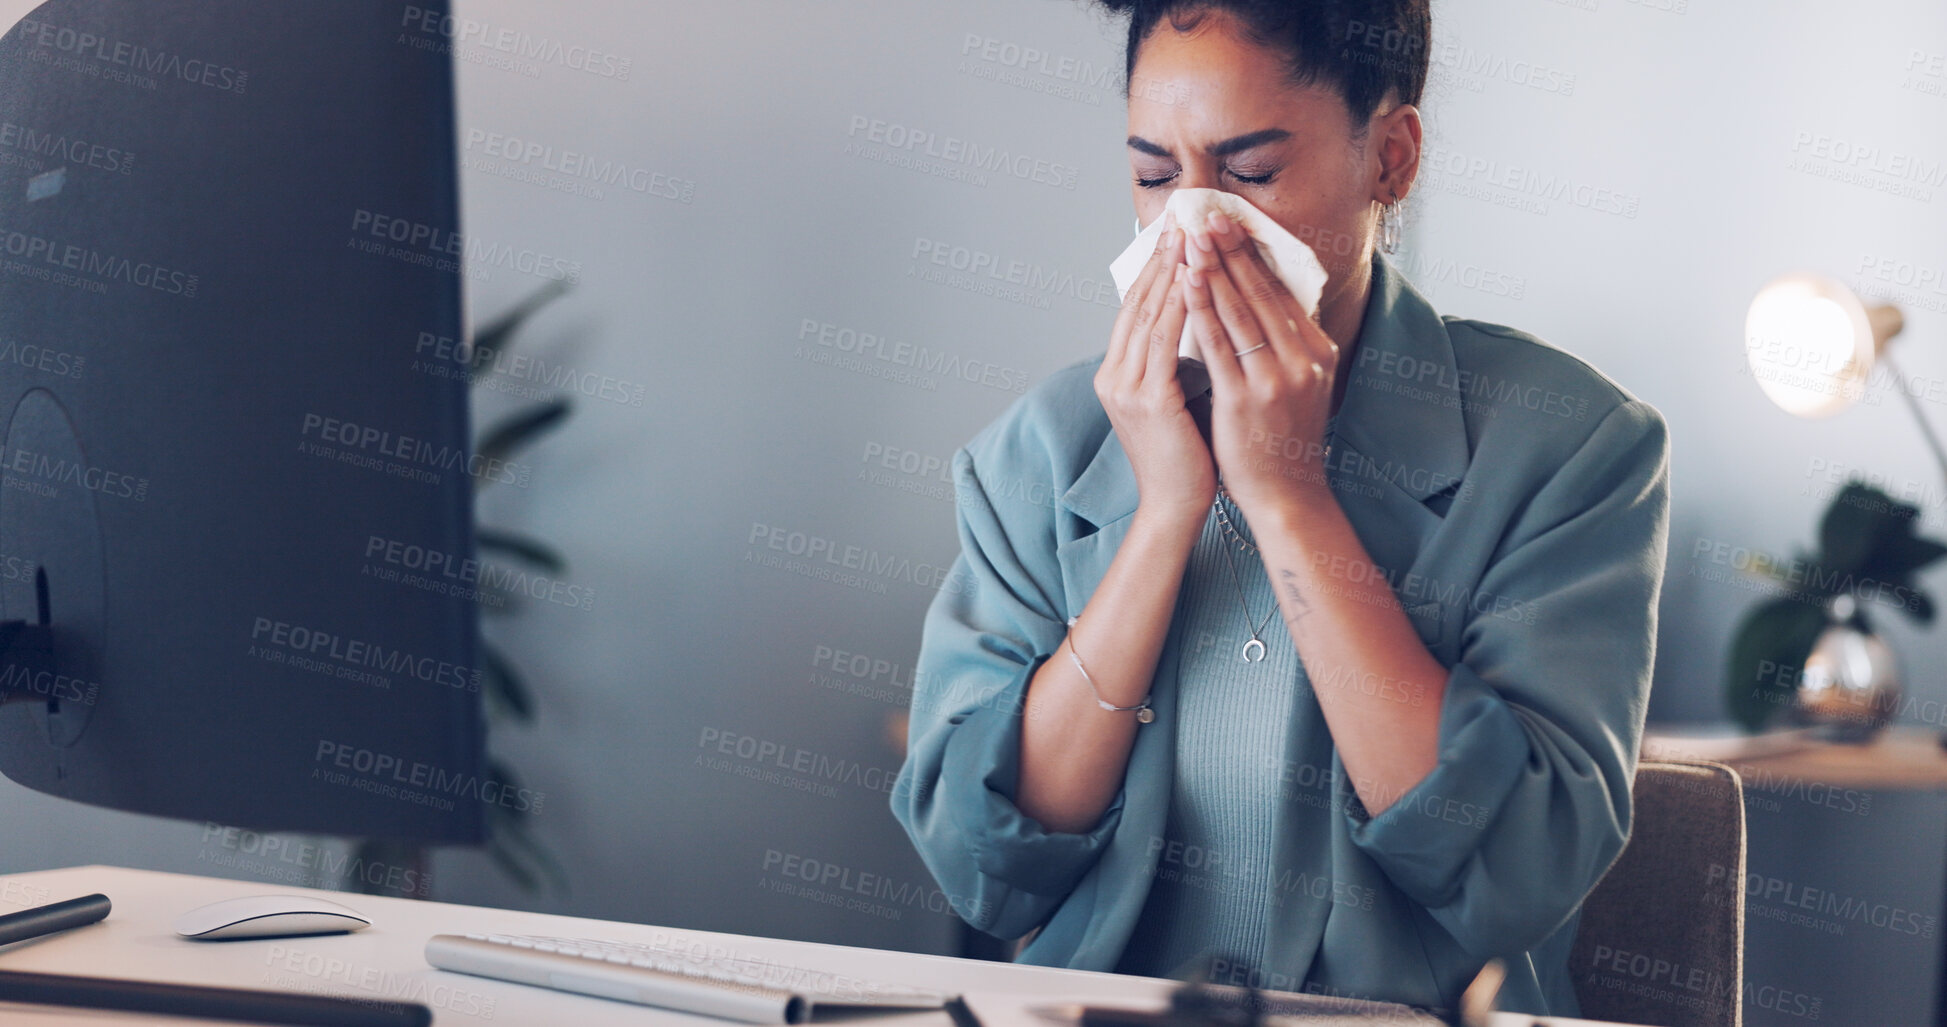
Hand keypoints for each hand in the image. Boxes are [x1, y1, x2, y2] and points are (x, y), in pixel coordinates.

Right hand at [1095, 213, 1214, 525]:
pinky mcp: (1147, 400)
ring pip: (1150, 315)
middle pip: (1138, 303)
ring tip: (1189, 235)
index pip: (1136, 309)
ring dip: (1171, 271)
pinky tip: (1195, 278)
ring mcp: (1125, 388)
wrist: (1177, 506)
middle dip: (1162, 258)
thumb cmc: (1187, 456)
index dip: (1155, 268)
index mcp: (1117, 375)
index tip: (1176, 234)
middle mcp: (1113, 376)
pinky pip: (1164, 341)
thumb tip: (1201, 319)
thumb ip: (1177, 361)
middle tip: (1182, 218)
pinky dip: (1179, 306)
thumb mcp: (1176, 398)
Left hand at [1180, 208, 1339, 519]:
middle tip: (1208, 214)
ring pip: (1240, 310)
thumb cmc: (1281, 441)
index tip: (1231, 222)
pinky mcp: (1247, 398)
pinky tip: (1186, 283)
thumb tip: (1260, 301)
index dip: (1252, 254)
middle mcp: (1302, 359)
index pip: (1280, 291)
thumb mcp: (1298, 384)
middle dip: (1231, 249)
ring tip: (1193, 237)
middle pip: (1261, 291)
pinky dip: (1201, 308)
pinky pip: (1219, 344)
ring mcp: (1276, 378)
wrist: (1286, 496)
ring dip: (1214, 267)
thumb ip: (1284, 345)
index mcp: (1316, 351)